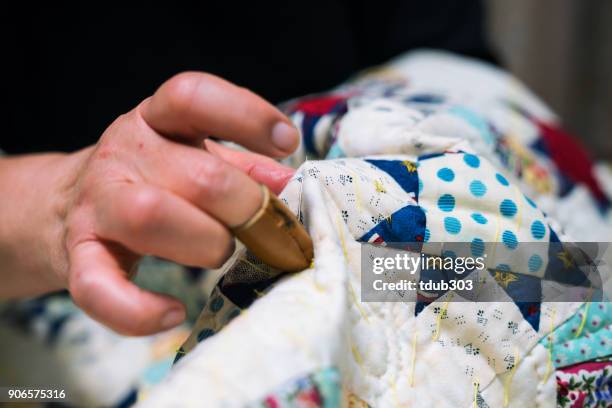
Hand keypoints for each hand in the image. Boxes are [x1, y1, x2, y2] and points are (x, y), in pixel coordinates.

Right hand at [0, 72, 297, 334]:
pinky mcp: (78, 255)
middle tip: (261, 227)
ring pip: (151, 217)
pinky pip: (99, 289)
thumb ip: (242, 166)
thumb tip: (289, 181)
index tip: (286, 142)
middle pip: (200, 177)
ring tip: (220, 252)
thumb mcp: (195, 157)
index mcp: (156, 121)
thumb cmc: (151, 178)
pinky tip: (172, 312)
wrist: (64, 206)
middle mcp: (123, 154)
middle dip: (246, 208)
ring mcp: (97, 204)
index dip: (246, 115)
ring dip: (206, 243)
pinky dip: (139, 309)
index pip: (193, 96)